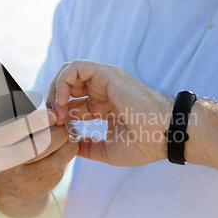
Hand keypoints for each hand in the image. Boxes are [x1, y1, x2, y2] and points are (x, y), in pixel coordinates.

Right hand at [0, 88, 78, 217]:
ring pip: (53, 161)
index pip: (15, 130)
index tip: (52, 114)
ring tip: (67, 139)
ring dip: (67, 147)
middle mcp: (2, 163)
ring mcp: (17, 181)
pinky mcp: (31, 193)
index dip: (37, 121)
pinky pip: (56, 174)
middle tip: (64, 126)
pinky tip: (60, 156)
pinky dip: (63, 163)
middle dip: (58, 134)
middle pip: (40, 147)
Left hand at [49, 60, 172, 166]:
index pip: (70, 102)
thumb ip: (86, 146)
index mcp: (102, 106)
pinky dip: (63, 82)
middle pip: (66, 85)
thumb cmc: (142, 144)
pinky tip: (63, 101)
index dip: (58, 115)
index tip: (56, 131)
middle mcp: (101, 90)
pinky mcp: (107, 73)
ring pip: (68, 72)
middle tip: (54, 119)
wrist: (164, 136)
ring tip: (58, 110)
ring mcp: (104, 80)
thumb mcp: (105, 150)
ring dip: (56, 90)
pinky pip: (75, 67)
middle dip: (53, 100)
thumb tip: (69, 147)